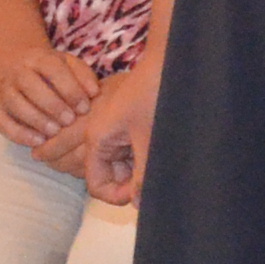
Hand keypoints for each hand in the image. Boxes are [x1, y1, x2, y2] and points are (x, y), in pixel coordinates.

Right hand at [0, 45, 99, 153]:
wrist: (21, 73)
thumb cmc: (54, 74)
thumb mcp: (70, 67)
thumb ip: (84, 76)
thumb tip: (94, 93)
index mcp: (38, 58)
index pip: (52, 69)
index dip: (69, 88)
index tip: (84, 108)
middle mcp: (17, 72)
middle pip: (30, 85)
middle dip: (52, 105)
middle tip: (70, 120)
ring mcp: (4, 91)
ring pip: (14, 103)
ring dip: (36, 119)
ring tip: (55, 132)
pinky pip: (2, 122)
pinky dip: (19, 134)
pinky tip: (39, 142)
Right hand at [74, 59, 162, 205]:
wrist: (168, 58)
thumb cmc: (156, 92)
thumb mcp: (150, 139)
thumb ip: (142, 175)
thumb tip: (138, 205)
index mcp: (97, 137)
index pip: (96, 185)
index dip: (119, 196)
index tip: (143, 192)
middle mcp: (97, 133)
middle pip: (103, 175)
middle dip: (126, 184)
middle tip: (151, 178)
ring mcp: (111, 127)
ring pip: (118, 164)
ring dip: (136, 170)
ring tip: (156, 158)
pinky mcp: (124, 122)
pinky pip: (126, 150)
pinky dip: (141, 156)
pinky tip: (157, 147)